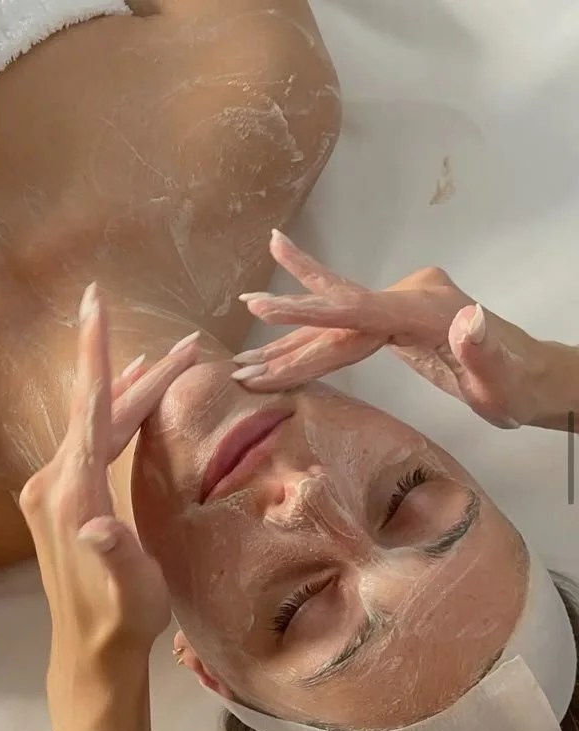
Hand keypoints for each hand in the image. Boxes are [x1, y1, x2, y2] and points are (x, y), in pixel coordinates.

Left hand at [19, 284, 198, 690]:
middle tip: (188, 346)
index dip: (97, 356)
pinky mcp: (64, 495)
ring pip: (99, 424)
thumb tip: (100, 529)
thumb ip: (114, 554)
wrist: (91, 648)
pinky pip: (93, 440)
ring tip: (169, 361)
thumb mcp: (129, 589)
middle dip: (145, 376)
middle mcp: (55, 480)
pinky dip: (116, 414)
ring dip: (134, 393)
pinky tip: (130, 397)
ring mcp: (56, 486)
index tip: (95, 306)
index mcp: (73, 493)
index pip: (90, 410)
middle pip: (102, 411)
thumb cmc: (120, 617)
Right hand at [233, 230, 549, 428]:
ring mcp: (399, 305)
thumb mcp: (504, 380)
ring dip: (294, 333)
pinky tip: (289, 342)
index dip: (309, 312)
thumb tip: (469, 315)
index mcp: (424, 309)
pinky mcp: (395, 318)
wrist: (529, 374)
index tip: (265, 308)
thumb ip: (482, 349)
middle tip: (247, 304)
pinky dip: (315, 338)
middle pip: (338, 307)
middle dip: (290, 316)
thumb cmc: (516, 387)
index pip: (356, 310)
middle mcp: (407, 297)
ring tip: (251, 334)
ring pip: (337, 318)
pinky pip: (346, 327)